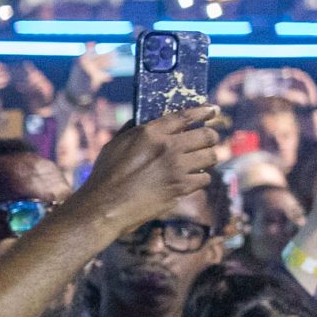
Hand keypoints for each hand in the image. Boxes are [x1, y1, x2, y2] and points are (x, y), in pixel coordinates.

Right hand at [72, 106, 222, 234]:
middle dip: (211, 136)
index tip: (212, 110)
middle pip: (206, 135)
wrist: (104, 207)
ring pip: (211, 156)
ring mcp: (176, 168)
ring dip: (209, 157)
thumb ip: (133, 130)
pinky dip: (200, 179)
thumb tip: (148, 120)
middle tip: (209, 140)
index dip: (203, 111)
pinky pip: (204, 179)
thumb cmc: (105, 176)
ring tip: (203, 160)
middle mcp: (167, 147)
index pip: (185, 116)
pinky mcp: (180, 188)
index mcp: (149, 133)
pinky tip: (191, 179)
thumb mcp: (115, 145)